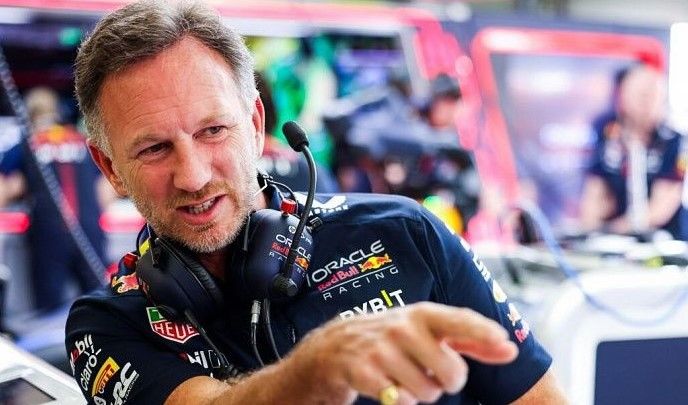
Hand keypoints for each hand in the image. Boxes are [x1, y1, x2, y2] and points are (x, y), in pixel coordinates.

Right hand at [285, 302, 517, 404]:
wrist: (331, 348)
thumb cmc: (390, 340)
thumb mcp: (425, 332)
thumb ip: (469, 340)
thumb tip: (510, 349)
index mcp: (421, 314)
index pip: (459, 321)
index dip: (483, 333)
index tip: (505, 343)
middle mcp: (402, 327)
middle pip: (451, 373)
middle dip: (445, 383)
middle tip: (427, 372)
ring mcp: (382, 349)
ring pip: (428, 393)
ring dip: (420, 394)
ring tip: (402, 378)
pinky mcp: (364, 372)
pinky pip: (401, 401)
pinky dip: (399, 401)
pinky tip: (386, 387)